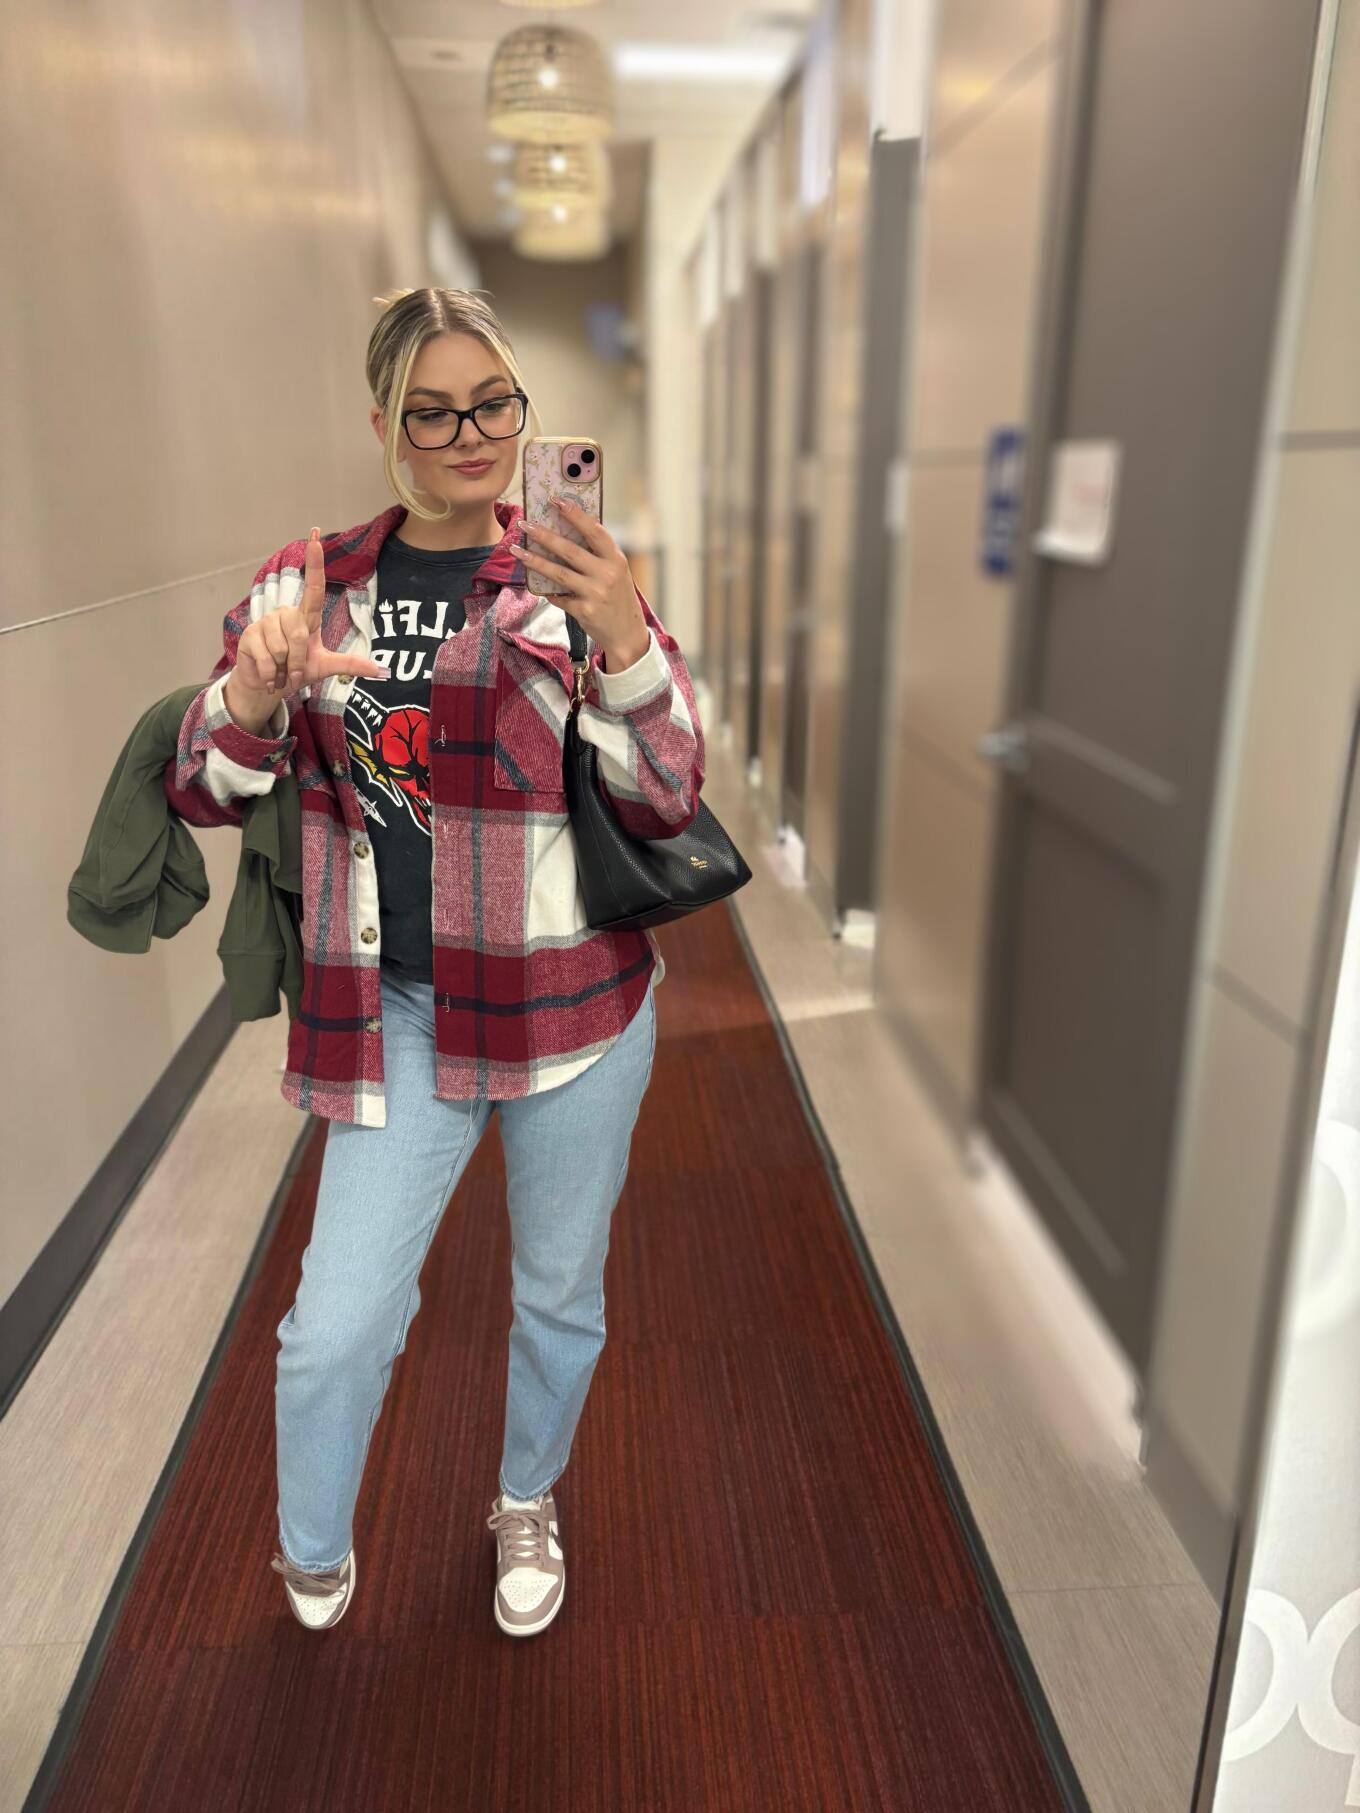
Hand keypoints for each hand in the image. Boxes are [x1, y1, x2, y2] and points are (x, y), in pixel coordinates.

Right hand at [231, 528, 390, 704]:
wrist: (266, 686)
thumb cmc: (295, 671)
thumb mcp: (325, 667)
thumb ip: (350, 665)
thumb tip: (381, 670)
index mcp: (306, 618)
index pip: (314, 587)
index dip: (315, 563)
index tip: (315, 536)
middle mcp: (285, 614)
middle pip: (299, 635)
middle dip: (299, 662)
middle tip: (295, 673)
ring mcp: (265, 622)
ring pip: (282, 648)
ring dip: (285, 669)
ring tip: (280, 671)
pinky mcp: (249, 636)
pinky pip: (267, 659)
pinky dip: (271, 675)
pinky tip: (268, 676)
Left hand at [517, 496, 648, 670]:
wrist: (627, 633)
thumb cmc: (618, 598)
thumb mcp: (617, 572)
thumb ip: (598, 555)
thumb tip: (567, 532)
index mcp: (616, 559)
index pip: (594, 531)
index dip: (575, 515)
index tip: (556, 501)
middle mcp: (606, 574)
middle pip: (570, 550)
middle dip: (544, 535)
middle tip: (524, 524)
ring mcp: (595, 593)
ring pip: (558, 573)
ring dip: (534, 561)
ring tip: (516, 550)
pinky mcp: (584, 611)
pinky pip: (558, 597)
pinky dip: (546, 591)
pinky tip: (536, 585)